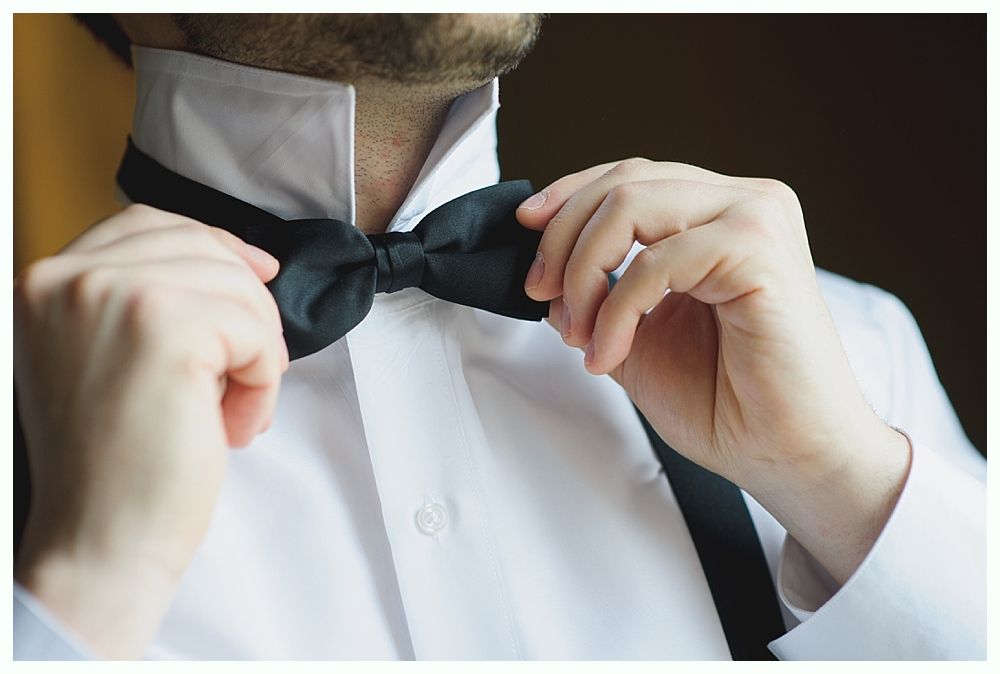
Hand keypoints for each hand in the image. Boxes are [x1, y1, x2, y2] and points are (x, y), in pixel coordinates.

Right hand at [13, 204, 287, 657]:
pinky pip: (256, 331)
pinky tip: (233, 425)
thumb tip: (246, 263)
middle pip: (205, 250)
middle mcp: (68, 277)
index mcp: (45, 281)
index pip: (150, 224)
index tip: (259, 275)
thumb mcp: (106, 359)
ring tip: (231, 411)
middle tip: (239, 381)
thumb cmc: (113, 465)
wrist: (97, 543)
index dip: (216, 245)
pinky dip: (264, 380)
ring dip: (257, 352)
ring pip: (239, 288)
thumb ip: (149, 302)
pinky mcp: (166, 329)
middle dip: (245, 313)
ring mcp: (114, 295)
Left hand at [519, 158, 910, 583]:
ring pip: (629, 205)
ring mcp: (757, 219)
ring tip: (578, 333)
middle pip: (623, 182)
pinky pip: (654, 261)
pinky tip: (609, 352)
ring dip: (583, 273)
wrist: (788, 456)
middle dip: (563, 239)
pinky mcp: (760, 251)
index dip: (568, 196)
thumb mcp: (638, 339)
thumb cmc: (729, 404)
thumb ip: (597, 297)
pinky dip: (616, 309)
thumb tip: (548, 274)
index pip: (631, 177)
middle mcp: (744, 203)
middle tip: (541, 294)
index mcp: (720, 216)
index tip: (526, 231)